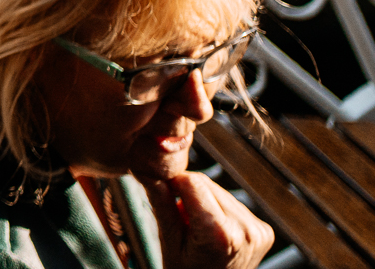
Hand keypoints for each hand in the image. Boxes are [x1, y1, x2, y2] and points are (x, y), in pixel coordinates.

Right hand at [148, 172, 275, 268]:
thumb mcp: (169, 241)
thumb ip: (160, 202)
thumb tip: (145, 169)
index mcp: (217, 232)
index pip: (192, 181)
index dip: (173, 184)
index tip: (164, 194)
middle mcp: (244, 229)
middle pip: (207, 184)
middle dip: (189, 194)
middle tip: (181, 219)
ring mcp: (258, 230)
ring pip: (220, 192)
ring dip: (205, 202)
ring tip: (198, 228)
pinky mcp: (265, 231)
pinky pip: (234, 205)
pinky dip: (221, 211)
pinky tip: (215, 231)